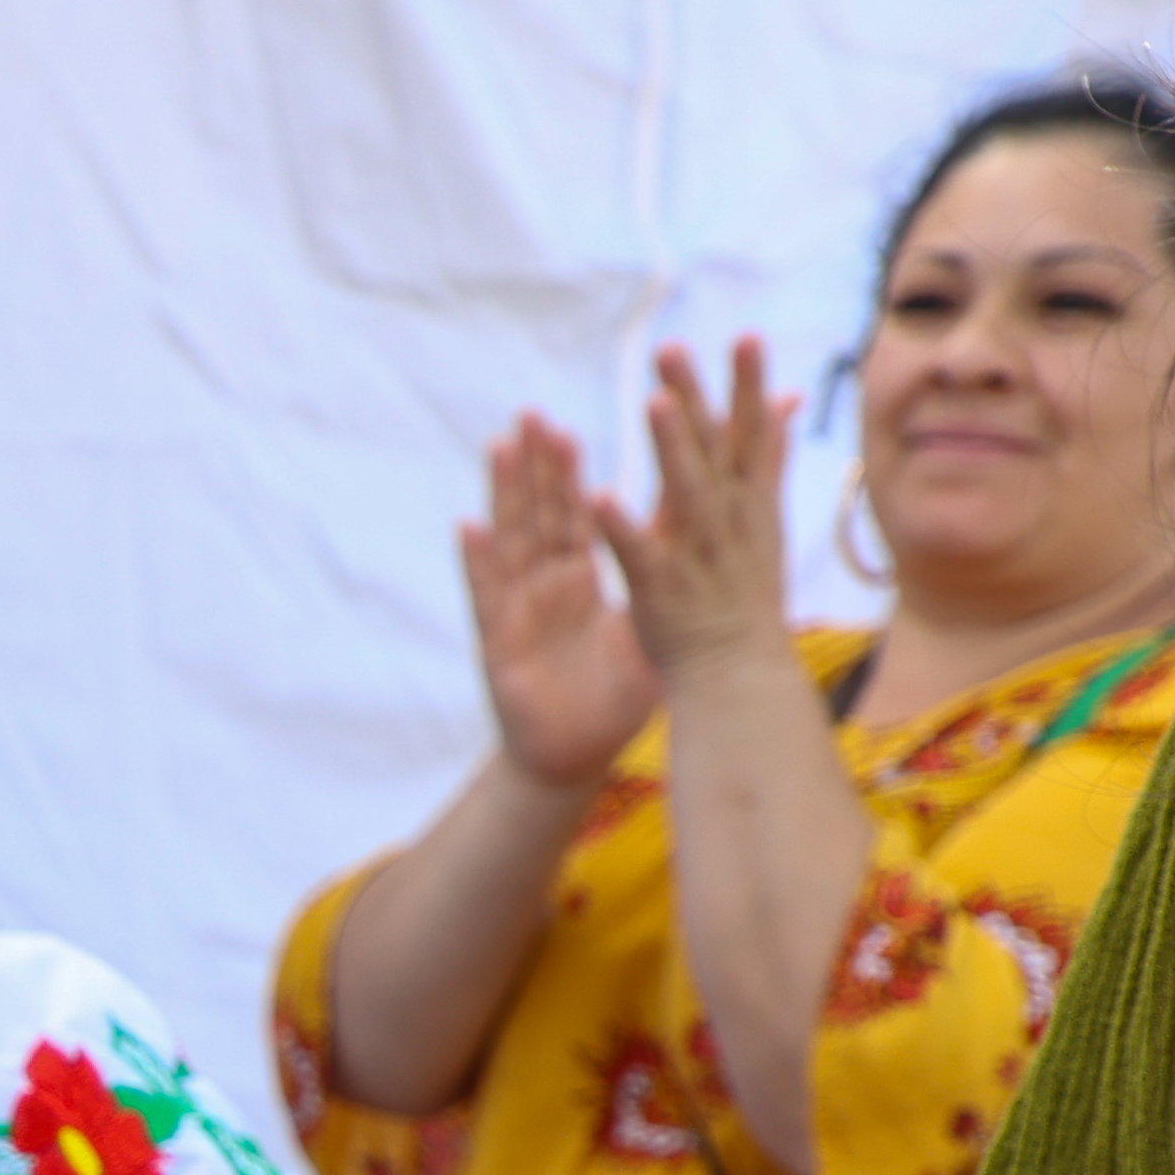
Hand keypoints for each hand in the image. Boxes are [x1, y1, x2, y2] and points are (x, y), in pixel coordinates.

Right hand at [461, 412, 660, 784]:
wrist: (574, 758)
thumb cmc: (611, 699)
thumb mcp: (647, 627)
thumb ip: (662, 580)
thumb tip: (704, 542)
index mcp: (575, 581)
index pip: (571, 515)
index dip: (565, 473)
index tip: (564, 427)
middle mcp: (542, 588)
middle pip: (537, 515)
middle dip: (532, 467)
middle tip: (531, 416)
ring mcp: (519, 610)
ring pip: (511, 541)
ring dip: (504, 494)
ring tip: (502, 446)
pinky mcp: (501, 641)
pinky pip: (489, 594)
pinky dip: (479, 560)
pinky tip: (470, 526)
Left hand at [593, 338, 799, 685]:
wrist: (740, 677)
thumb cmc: (745, 598)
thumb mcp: (765, 519)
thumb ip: (766, 459)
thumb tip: (784, 401)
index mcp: (749, 506)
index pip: (750, 436)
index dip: (748, 387)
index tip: (744, 337)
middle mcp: (727, 523)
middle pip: (714, 451)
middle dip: (698, 398)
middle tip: (672, 348)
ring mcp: (694, 554)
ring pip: (683, 493)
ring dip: (670, 448)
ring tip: (652, 403)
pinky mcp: (658, 588)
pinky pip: (636, 553)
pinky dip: (620, 525)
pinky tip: (598, 494)